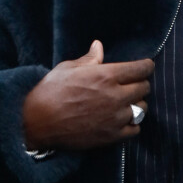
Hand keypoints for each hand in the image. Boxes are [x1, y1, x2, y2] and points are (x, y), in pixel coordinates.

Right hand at [22, 40, 153, 150]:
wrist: (36, 123)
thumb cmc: (51, 91)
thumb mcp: (69, 68)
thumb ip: (90, 58)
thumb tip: (98, 45)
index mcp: (107, 75)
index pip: (142, 69)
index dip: (146, 66)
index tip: (145, 66)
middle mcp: (115, 96)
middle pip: (145, 88)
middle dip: (141, 84)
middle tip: (132, 84)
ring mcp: (114, 118)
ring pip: (142, 108)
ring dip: (137, 104)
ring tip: (127, 102)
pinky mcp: (110, 136)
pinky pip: (135, 130)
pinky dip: (133, 124)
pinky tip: (123, 119)